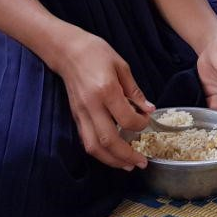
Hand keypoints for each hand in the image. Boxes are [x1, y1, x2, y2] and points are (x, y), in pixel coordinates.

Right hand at [54, 29, 150, 171]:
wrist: (67, 50)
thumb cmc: (96, 52)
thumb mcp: (121, 66)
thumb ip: (134, 91)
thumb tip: (149, 109)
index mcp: (106, 90)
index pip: (126, 119)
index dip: (140, 125)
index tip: (147, 122)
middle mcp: (91, 105)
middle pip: (108, 140)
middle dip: (126, 155)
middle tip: (141, 163)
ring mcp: (81, 113)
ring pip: (93, 146)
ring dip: (111, 160)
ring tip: (127, 165)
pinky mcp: (75, 116)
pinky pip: (86, 140)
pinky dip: (99, 152)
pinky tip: (111, 155)